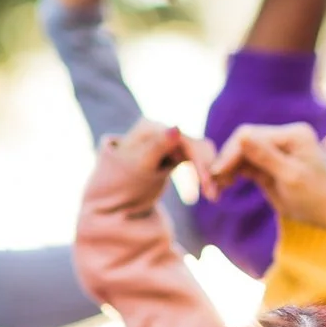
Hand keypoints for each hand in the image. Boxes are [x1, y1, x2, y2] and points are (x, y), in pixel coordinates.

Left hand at [90, 119, 215, 213]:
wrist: (111, 198)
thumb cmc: (121, 184)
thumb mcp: (139, 167)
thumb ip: (157, 147)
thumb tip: (176, 128)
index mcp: (150, 128)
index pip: (183, 141)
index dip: (199, 162)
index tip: (207, 187)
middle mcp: (161, 129)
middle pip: (195, 144)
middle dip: (207, 169)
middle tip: (214, 196)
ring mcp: (169, 139)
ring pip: (200, 151)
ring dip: (209, 171)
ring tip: (214, 195)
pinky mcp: (175, 151)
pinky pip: (197, 158)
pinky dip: (205, 172)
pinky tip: (208, 190)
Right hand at [209, 122, 325, 235]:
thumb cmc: (316, 201)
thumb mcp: (291, 178)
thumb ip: (265, 156)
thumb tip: (240, 135)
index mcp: (295, 134)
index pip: (253, 135)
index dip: (231, 152)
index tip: (215, 174)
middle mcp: (285, 138)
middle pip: (245, 141)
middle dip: (226, 160)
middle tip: (211, 183)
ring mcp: (277, 152)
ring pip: (242, 153)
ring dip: (227, 168)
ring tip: (215, 188)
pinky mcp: (269, 167)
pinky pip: (245, 165)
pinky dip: (233, 173)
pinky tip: (223, 186)